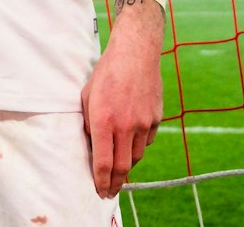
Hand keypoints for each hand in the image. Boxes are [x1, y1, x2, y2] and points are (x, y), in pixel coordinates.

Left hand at [82, 0, 165, 198]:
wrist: (136, 52)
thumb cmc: (106, 72)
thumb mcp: (87, 97)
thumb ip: (88, 123)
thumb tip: (91, 145)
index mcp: (103, 121)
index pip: (103, 163)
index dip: (101, 182)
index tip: (100, 191)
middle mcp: (125, 126)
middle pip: (123, 167)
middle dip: (115, 183)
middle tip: (110, 191)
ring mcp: (143, 123)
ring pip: (136, 156)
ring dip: (127, 166)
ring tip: (119, 170)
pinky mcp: (156, 118)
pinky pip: (146, 141)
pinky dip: (138, 146)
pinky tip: (131, 142)